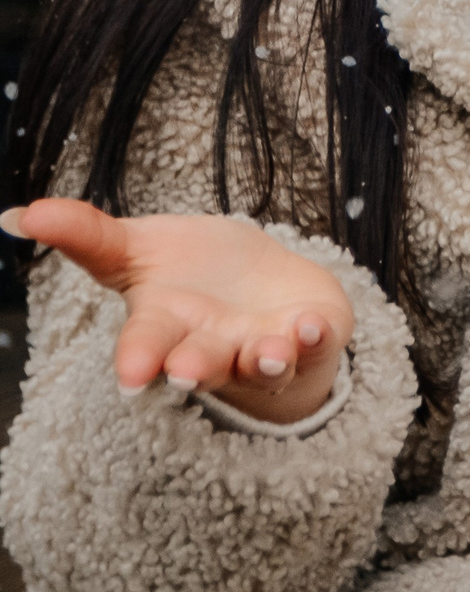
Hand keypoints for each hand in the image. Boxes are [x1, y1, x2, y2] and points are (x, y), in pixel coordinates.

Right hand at [1, 198, 353, 422]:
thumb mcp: (137, 248)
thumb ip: (85, 235)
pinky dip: (316, 336)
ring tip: (268, 351)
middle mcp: (213, 345)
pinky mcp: (312, 336)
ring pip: (263, 361)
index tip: (129, 378)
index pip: (146, 345)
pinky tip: (311, 326)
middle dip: (196, 367)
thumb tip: (18, 213)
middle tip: (188, 372)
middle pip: (202, 361)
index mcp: (167, 326)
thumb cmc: (190, 272)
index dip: (136, 360)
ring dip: (267, 357)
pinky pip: (317, 341)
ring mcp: (263, 345)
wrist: (259, 287)